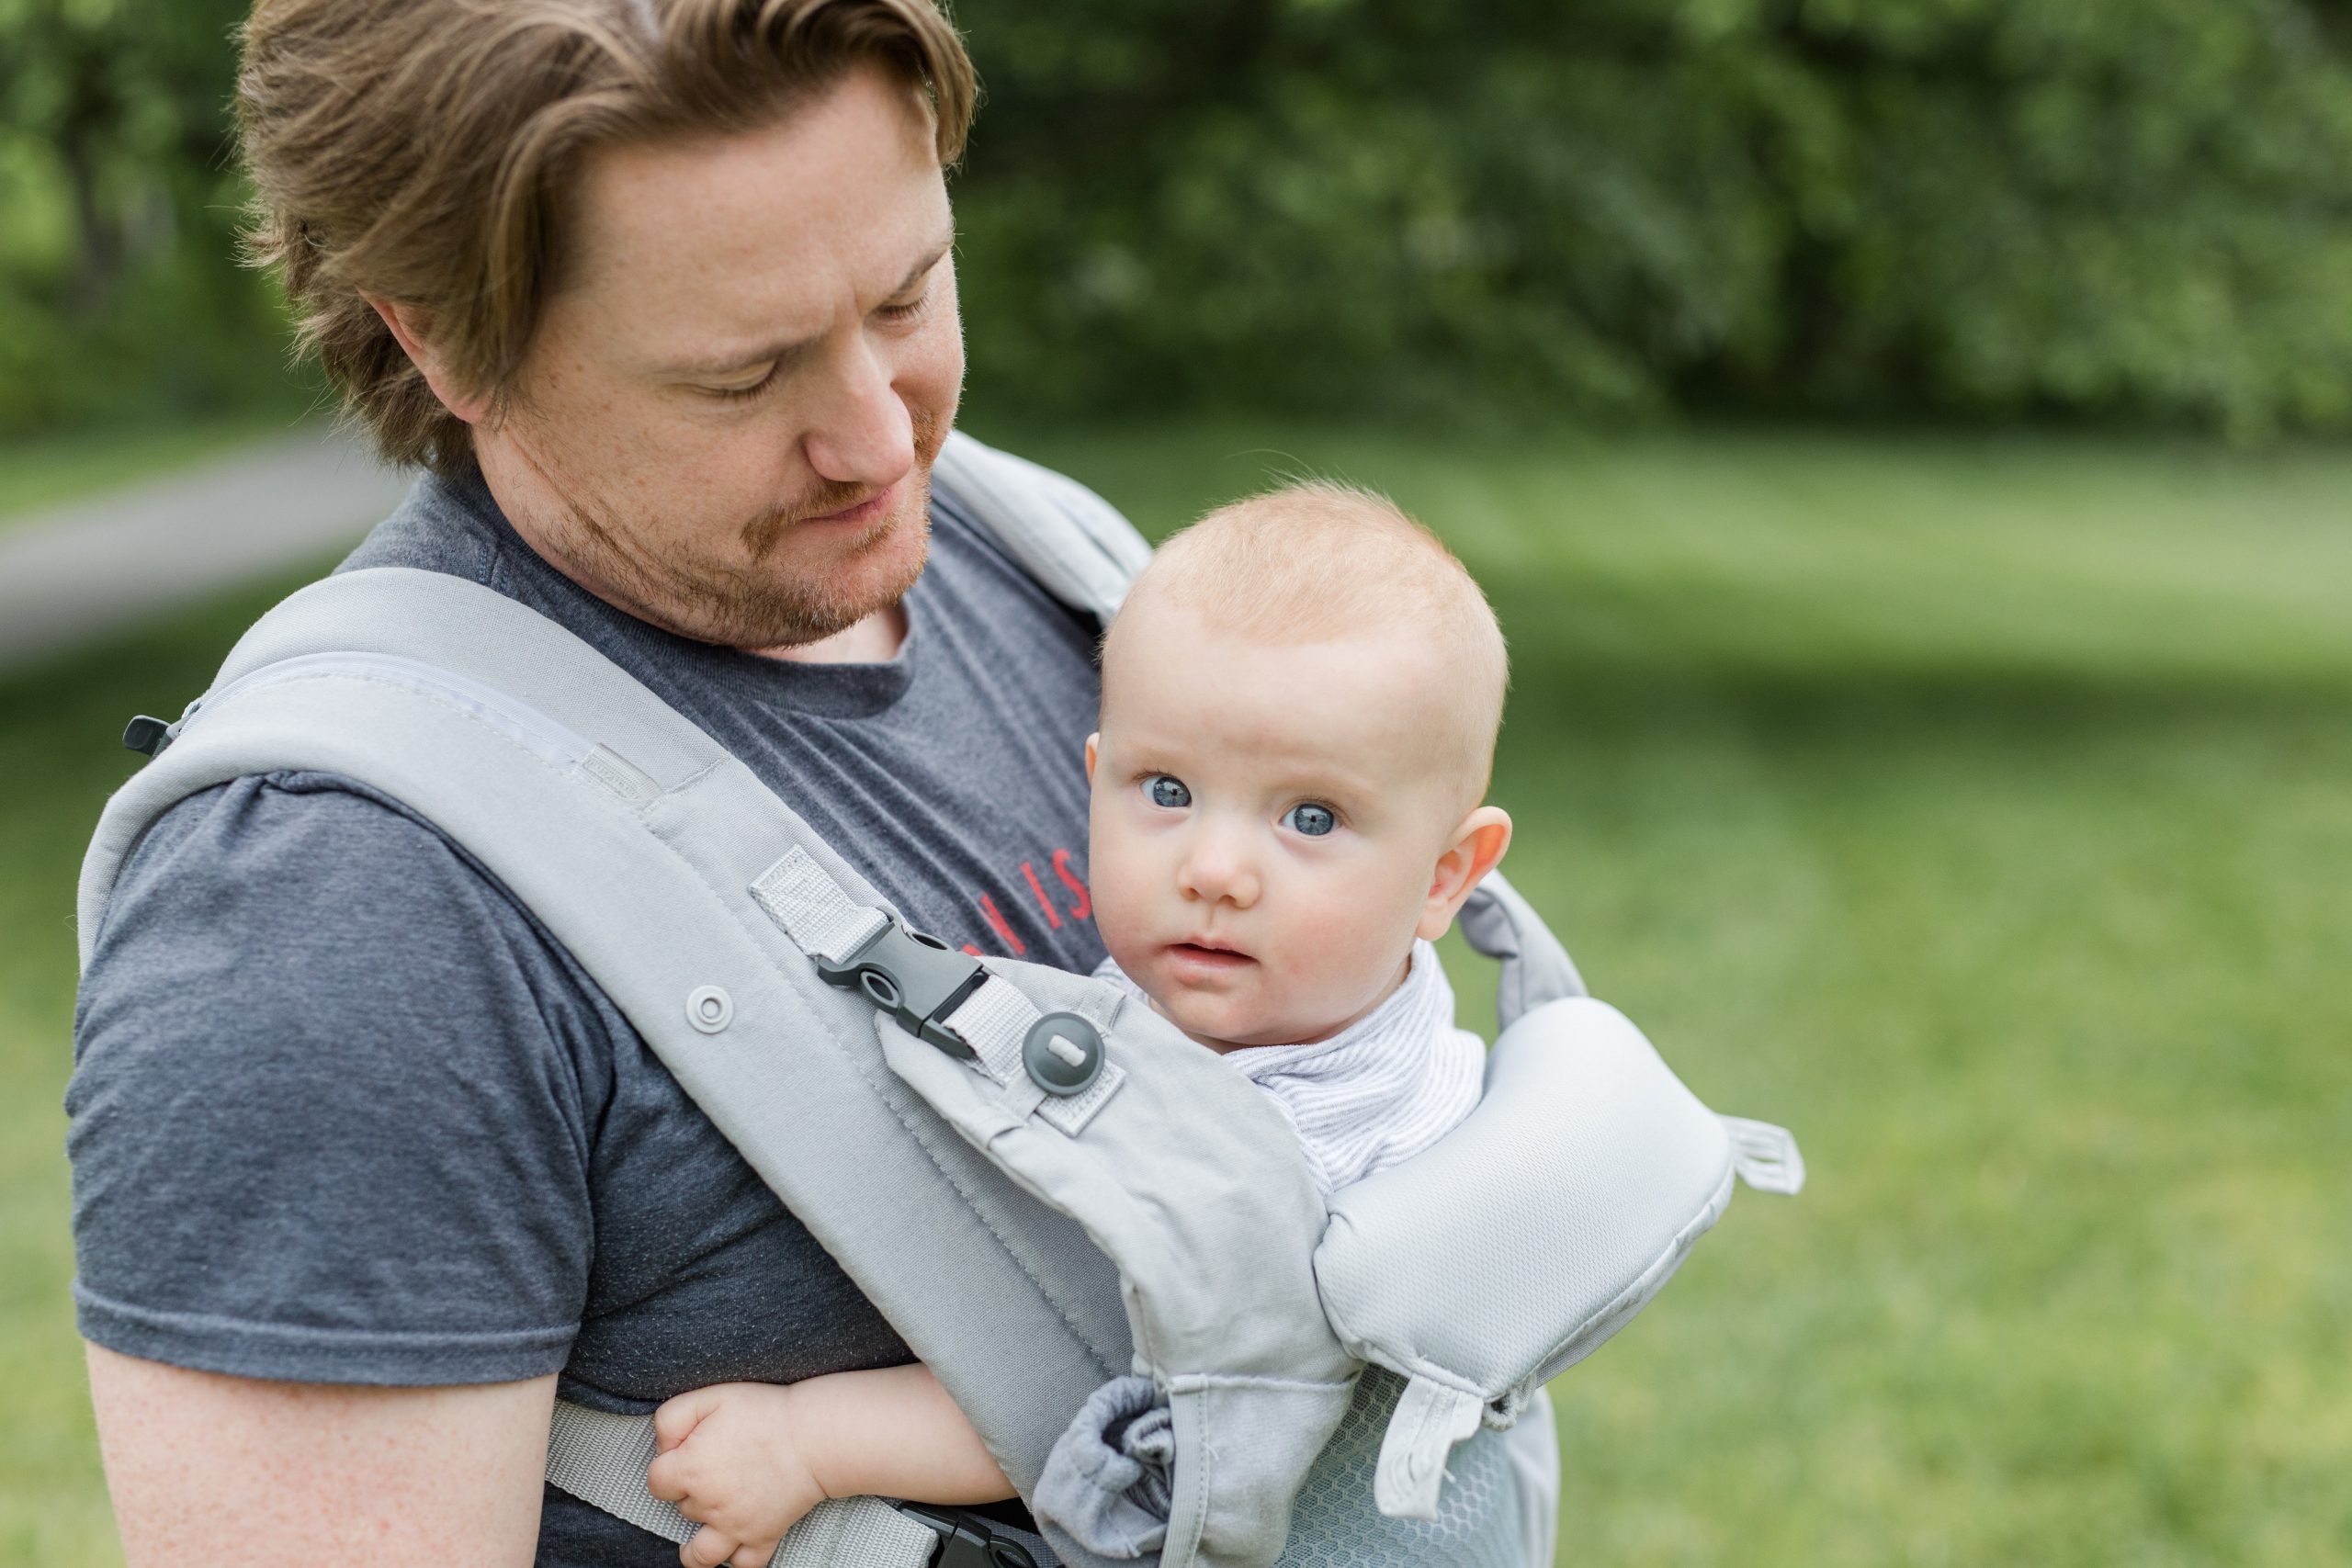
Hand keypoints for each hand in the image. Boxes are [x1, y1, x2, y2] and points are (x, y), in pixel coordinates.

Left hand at [648, 1383, 827, 1567]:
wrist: (814, 1435)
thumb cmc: (765, 1412)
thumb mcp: (712, 1397)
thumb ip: (672, 1418)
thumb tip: (662, 1446)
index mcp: (691, 1470)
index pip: (656, 1481)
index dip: (668, 1464)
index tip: (687, 1451)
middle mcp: (708, 1505)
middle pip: (682, 1509)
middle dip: (691, 1491)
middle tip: (715, 1468)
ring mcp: (735, 1527)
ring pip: (700, 1555)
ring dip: (695, 1545)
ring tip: (703, 1529)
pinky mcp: (764, 1537)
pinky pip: (744, 1565)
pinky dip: (737, 1559)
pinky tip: (734, 1544)